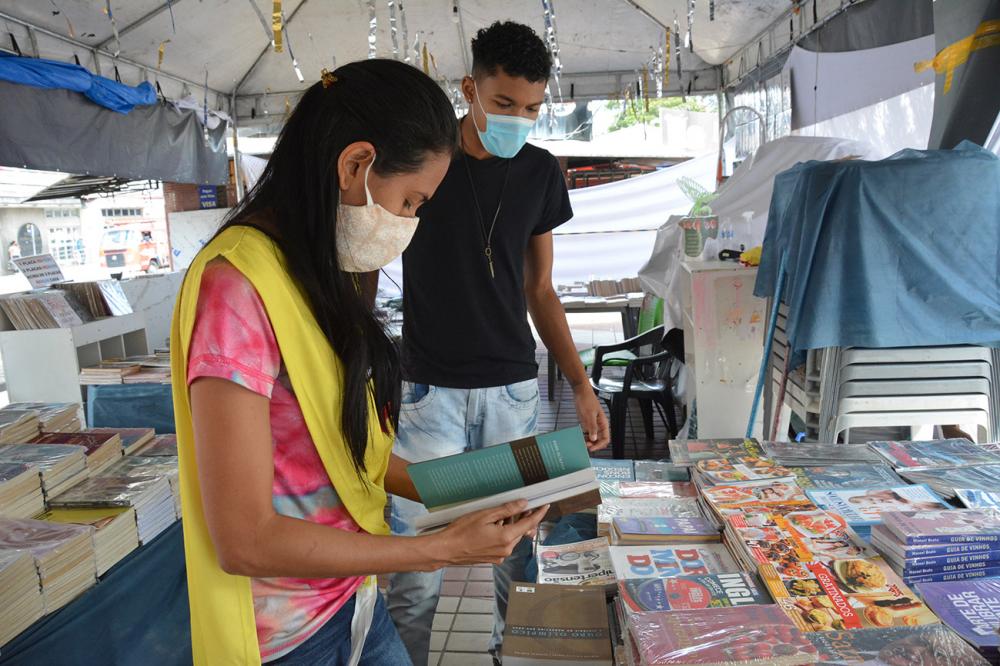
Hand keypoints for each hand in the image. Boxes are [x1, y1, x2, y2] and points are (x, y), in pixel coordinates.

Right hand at [431, 501, 548, 566]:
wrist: (447, 550)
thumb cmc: (461, 532)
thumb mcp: (485, 515)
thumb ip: (506, 510)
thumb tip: (522, 504)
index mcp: (506, 537)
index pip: (529, 524)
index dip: (538, 514)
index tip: (545, 506)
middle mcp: (506, 549)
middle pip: (521, 530)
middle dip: (521, 518)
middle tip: (518, 506)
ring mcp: (500, 556)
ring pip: (512, 537)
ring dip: (511, 526)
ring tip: (499, 516)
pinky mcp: (493, 559)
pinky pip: (504, 544)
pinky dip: (503, 534)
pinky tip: (492, 527)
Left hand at [572, 384, 609, 451]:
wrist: (581, 392)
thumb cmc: (587, 400)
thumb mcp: (589, 414)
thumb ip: (592, 427)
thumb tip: (594, 438)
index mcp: (603, 423)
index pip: (605, 438)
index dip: (600, 445)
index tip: (592, 448)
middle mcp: (599, 425)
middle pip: (599, 439)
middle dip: (593, 444)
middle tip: (585, 446)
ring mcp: (592, 424)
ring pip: (593, 437)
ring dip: (588, 442)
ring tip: (582, 443)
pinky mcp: (586, 423)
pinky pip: (586, 433)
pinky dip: (583, 437)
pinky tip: (579, 438)